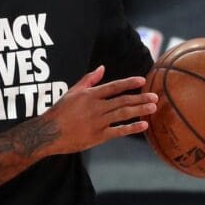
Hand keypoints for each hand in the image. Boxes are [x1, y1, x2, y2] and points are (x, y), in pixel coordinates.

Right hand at [42, 65, 158, 155]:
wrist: (49, 133)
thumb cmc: (59, 112)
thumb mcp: (72, 92)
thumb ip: (88, 79)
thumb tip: (102, 67)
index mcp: (90, 95)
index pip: (114, 86)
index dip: (129, 83)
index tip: (142, 80)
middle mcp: (95, 107)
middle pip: (122, 100)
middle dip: (140, 98)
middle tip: (155, 97)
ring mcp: (98, 122)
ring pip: (123, 114)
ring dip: (140, 110)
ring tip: (153, 108)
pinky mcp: (98, 136)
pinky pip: (118, 131)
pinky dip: (131, 128)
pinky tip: (143, 125)